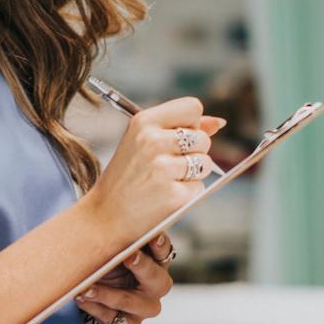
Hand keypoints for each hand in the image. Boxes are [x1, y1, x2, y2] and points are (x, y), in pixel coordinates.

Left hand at [79, 233, 174, 323]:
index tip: (152, 235)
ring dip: (109, 295)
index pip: (165, 251)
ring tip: (86, 287)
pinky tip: (82, 298)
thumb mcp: (108, 241)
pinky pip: (116, 320)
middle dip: (143, 267)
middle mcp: (156, 285)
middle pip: (158, 280)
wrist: (88, 287)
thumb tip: (97, 196)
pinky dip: (96, 310)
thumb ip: (111, 225)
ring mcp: (145, 307)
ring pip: (134, 303)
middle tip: (128, 257)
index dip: (160, 244)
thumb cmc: (102, 257)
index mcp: (156, 261)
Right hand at [80, 96, 226, 245]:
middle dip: (194, 153)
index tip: (178, 138)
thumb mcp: (142, 141)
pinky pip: (199, 187)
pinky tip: (165, 195)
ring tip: (166, 180)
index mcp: (143, 121)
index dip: (192, 124)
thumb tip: (219, 123)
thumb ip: (180, 127)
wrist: (104, 216)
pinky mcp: (173, 195)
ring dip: (193, 174)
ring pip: (206, 162)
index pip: (193, 107)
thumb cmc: (126, 177)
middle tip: (166, 166)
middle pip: (203, 138)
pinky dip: (188, 193)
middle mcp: (153, 141)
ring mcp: (163, 169)